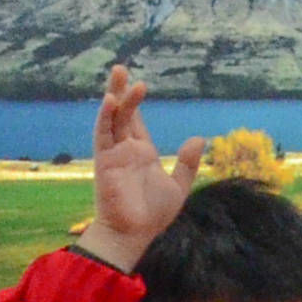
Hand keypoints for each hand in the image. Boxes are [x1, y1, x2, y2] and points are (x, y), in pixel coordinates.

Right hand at [76, 65, 201, 271]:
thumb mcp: (178, 186)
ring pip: (113, 118)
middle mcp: (126, 149)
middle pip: (122, 113)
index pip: (136, 121)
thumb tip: (198, 137)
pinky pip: (103, 134)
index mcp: (142, 153)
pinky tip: (111, 100)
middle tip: (120, 67)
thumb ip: (187, 163)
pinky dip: (105, 117)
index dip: (134, 102)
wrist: (134, 234)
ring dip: (116, 96)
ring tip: (120, 73)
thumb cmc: (152, 215)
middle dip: (121, 90)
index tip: (136, 82)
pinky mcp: (105, 160)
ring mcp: (114, 153)